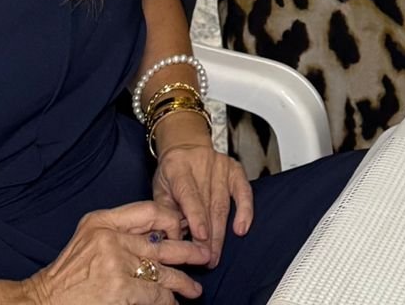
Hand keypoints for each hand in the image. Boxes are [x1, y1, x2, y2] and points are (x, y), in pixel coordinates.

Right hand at [24, 200, 208, 304]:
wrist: (42, 302)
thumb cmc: (67, 274)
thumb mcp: (88, 236)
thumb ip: (120, 228)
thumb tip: (160, 234)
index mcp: (103, 221)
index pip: (149, 210)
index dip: (173, 220)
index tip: (185, 230)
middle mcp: (111, 238)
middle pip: (162, 242)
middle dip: (188, 251)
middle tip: (205, 256)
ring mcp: (116, 264)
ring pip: (162, 273)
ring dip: (181, 283)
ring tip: (194, 290)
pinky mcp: (121, 290)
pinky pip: (154, 296)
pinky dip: (166, 302)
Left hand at [153, 120, 253, 267]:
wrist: (186, 145)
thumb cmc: (171, 172)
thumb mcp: (159, 187)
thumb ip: (165, 210)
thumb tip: (171, 237)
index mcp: (178, 167)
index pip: (189, 194)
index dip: (195, 216)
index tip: (200, 237)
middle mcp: (201, 164)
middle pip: (208, 203)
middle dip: (208, 234)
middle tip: (207, 259)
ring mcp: (220, 166)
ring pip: (223, 203)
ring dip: (220, 232)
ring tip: (216, 254)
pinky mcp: (234, 168)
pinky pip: (243, 191)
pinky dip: (245, 210)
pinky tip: (241, 228)